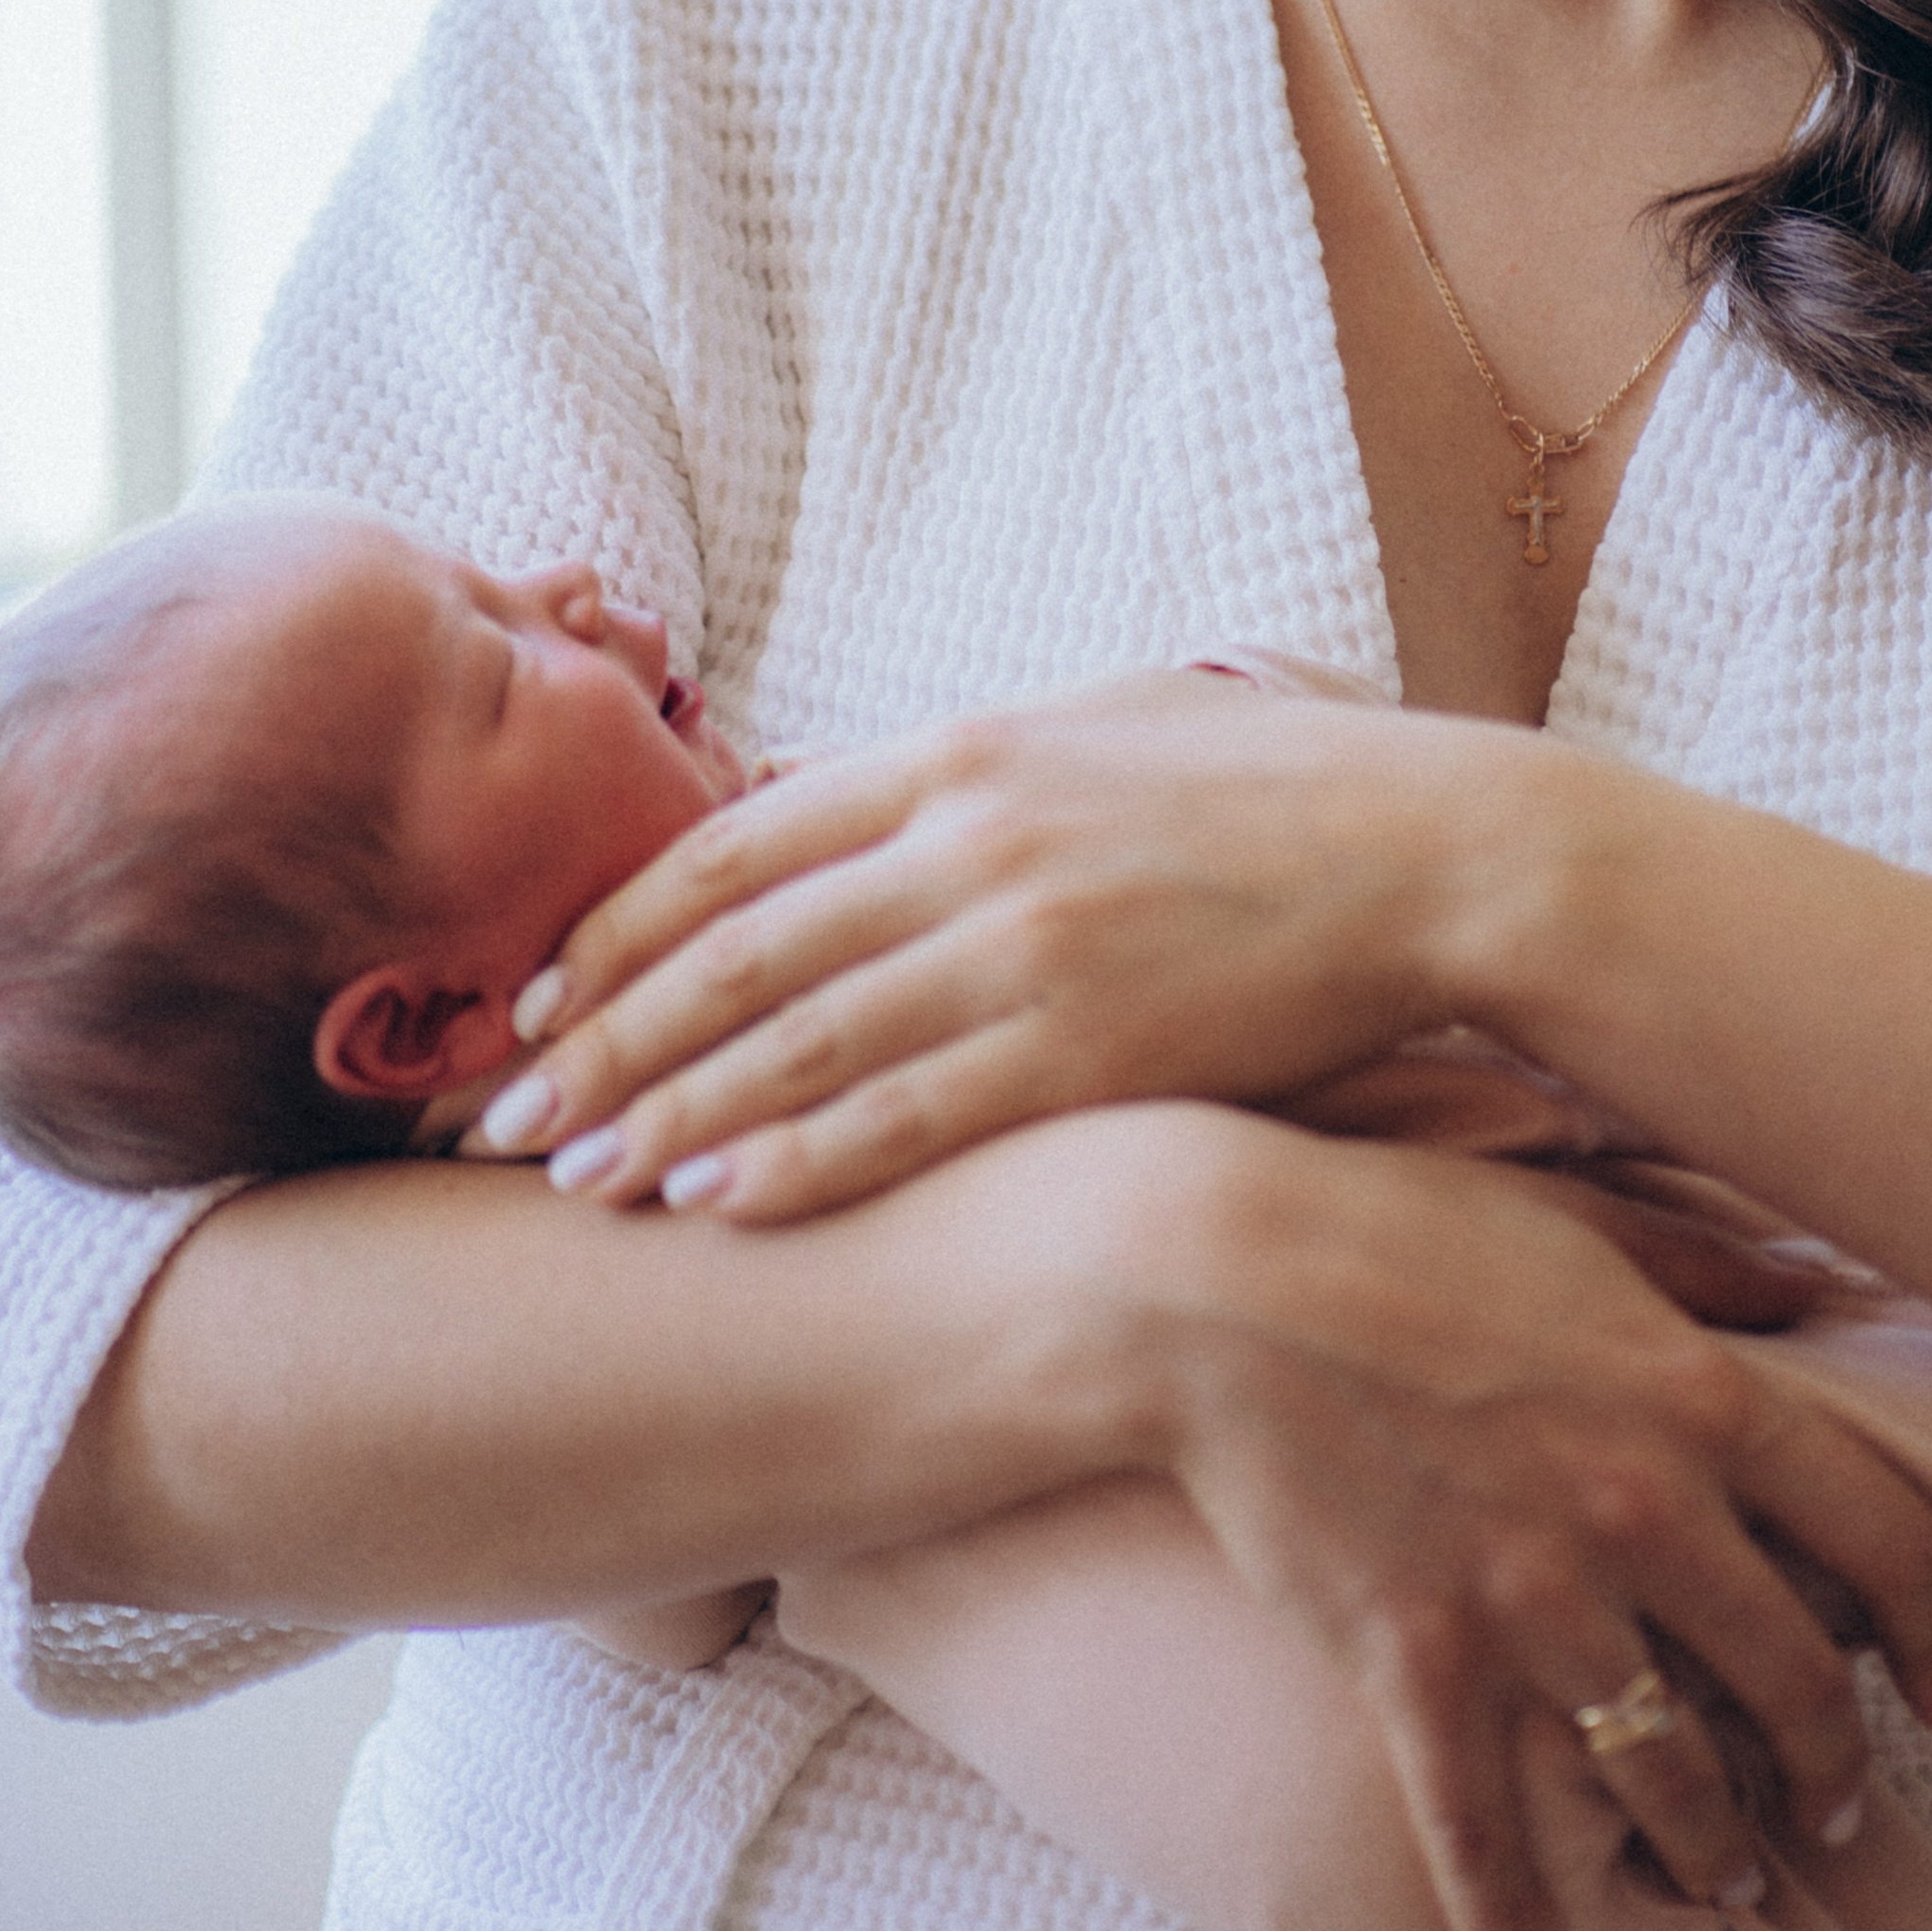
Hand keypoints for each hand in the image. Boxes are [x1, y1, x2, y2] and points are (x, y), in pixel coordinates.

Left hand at [484, 673, 1519, 1209]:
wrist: (1431, 851)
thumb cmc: (1271, 786)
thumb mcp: (1099, 723)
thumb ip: (963, 765)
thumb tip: (846, 794)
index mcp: (960, 754)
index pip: (734, 847)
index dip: (620, 930)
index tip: (539, 1000)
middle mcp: (967, 844)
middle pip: (732, 954)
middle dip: (604, 1043)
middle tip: (499, 1117)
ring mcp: (1025, 948)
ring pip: (798, 1044)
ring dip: (672, 1119)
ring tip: (577, 1183)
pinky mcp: (1091, 1048)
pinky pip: (912, 1117)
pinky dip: (801, 1160)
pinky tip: (719, 1206)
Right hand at [1107, 1112, 1931, 1930]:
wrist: (1209, 1278)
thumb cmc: (1394, 1226)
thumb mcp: (1574, 1218)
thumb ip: (1705, 1266)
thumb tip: (1819, 1291)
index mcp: (1697, 1395)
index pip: (1889, 1537)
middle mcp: (1640, 1509)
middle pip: (1796, 1681)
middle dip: (1832, 1765)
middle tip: (1832, 1805)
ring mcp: (1530, 1595)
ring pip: (1668, 1773)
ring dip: (1711, 1844)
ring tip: (1726, 1875)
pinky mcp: (1418, 1657)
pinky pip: (1483, 1825)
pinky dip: (1508, 1908)